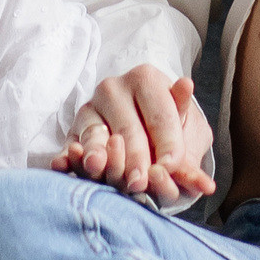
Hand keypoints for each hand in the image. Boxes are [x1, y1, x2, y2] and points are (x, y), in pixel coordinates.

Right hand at [54, 64, 214, 200]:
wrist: (143, 123)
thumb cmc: (168, 127)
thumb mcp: (186, 128)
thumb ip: (191, 144)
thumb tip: (197, 133)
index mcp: (145, 78)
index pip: (159, 113)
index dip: (166, 142)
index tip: (171, 167)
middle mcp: (113, 88)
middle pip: (127, 128)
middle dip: (135, 157)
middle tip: (141, 181)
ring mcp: (89, 109)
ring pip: (95, 137)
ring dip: (98, 155)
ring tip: (100, 169)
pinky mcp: (73, 132)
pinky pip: (70, 146)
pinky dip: (67, 157)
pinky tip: (62, 164)